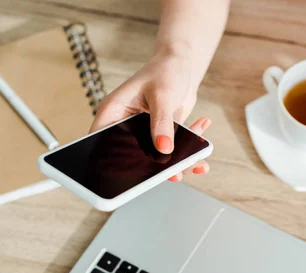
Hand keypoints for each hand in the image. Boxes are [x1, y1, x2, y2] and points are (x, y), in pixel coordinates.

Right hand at [90, 47, 209, 181]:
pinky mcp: (162, 135)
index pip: (103, 142)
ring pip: (158, 158)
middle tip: (175, 173)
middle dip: (156, 167)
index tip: (131, 174)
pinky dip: (191, 149)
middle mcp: (126, 126)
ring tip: (198, 162)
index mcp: (113, 113)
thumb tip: (164, 148)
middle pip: (134, 156)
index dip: (112, 160)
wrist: (182, 65)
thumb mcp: (162, 94)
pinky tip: (202, 127)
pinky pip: (175, 151)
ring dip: (180, 162)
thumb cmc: (165, 70)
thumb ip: (163, 122)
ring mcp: (145, 133)